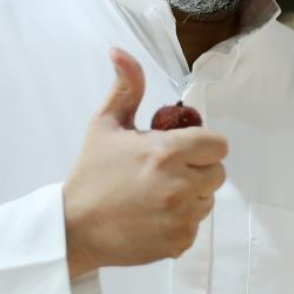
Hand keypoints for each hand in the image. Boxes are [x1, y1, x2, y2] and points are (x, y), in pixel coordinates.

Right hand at [63, 48, 227, 277]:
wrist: (76, 228)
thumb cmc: (92, 174)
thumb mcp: (106, 125)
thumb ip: (126, 87)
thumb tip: (119, 52)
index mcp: (166, 151)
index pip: (218, 144)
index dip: (202, 144)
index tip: (182, 149)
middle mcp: (180, 184)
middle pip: (217, 172)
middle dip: (197, 169)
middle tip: (166, 171)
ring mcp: (181, 216)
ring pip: (208, 199)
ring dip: (192, 195)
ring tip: (158, 194)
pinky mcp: (179, 242)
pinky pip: (196, 225)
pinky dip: (181, 221)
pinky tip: (154, 217)